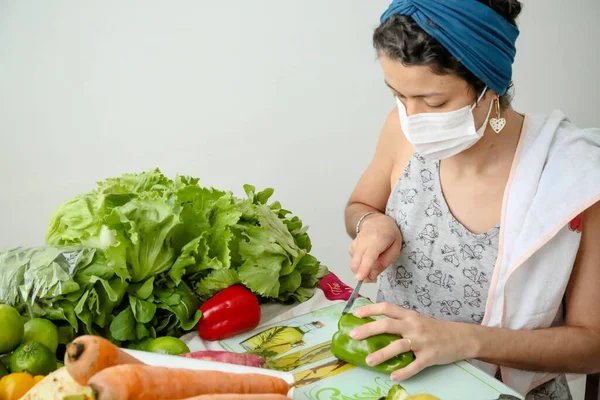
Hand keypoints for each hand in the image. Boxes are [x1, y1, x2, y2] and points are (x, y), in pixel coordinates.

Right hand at [349, 213, 401, 282]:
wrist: (376, 221)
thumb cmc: (389, 234)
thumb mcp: (395, 249)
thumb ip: (384, 262)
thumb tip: (372, 276)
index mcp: (377, 241)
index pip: (368, 257)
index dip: (364, 268)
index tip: (360, 279)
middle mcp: (362, 242)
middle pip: (357, 263)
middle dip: (363, 275)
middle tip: (373, 278)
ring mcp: (354, 244)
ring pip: (354, 264)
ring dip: (361, 270)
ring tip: (372, 266)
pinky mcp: (351, 248)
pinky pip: (353, 261)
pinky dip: (359, 265)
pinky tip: (366, 259)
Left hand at [351, 302, 477, 380]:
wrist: (462, 337)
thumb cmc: (435, 329)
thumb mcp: (417, 320)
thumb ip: (400, 322)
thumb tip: (375, 327)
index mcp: (409, 315)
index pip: (387, 308)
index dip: (370, 309)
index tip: (356, 314)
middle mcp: (414, 326)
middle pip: (388, 325)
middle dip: (369, 329)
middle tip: (354, 335)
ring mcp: (422, 341)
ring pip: (398, 346)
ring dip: (382, 354)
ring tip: (369, 361)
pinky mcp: (430, 356)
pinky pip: (414, 366)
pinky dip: (403, 372)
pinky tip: (393, 376)